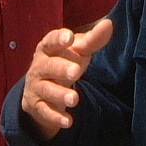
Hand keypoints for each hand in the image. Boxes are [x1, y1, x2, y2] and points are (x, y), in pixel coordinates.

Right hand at [20, 20, 113, 138]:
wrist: (41, 88)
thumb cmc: (63, 62)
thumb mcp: (77, 52)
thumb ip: (92, 40)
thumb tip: (109, 24)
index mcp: (47, 48)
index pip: (50, 41)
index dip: (59, 38)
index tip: (69, 37)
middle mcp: (39, 66)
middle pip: (48, 66)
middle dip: (61, 68)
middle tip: (75, 72)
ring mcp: (36, 86)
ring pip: (46, 90)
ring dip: (60, 94)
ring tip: (74, 99)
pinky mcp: (36, 105)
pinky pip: (44, 112)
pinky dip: (55, 117)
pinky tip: (68, 121)